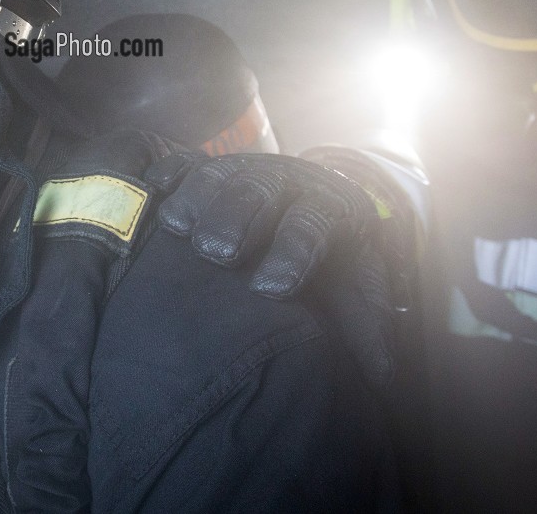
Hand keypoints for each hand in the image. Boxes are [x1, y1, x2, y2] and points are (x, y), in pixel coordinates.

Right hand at [150, 152, 397, 387]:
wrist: (316, 209)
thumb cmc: (332, 262)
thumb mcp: (357, 289)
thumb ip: (367, 327)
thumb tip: (382, 374)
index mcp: (329, 206)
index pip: (313, 222)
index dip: (293, 251)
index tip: (269, 289)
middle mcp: (287, 181)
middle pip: (261, 189)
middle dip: (237, 218)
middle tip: (215, 253)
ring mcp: (246, 169)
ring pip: (221, 172)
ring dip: (198, 197)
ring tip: (176, 227)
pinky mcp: (212, 168)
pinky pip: (187, 162)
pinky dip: (170, 174)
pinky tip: (154, 190)